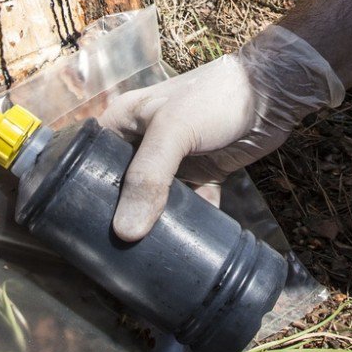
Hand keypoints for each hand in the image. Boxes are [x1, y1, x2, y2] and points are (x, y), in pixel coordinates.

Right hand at [98, 26, 343, 240]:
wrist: (272, 92)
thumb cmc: (213, 98)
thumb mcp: (172, 131)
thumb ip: (148, 177)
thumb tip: (126, 233)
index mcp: (122, 122)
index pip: (88, 161)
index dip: (79, 193)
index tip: (79, 232)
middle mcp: (141, 141)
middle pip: (120, 186)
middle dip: (118, 217)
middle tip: (111, 254)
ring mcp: (172, 160)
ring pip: (152, 200)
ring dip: (153, 224)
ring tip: (142, 259)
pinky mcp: (200, 174)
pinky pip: (187, 205)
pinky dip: (188, 223)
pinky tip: (185, 247)